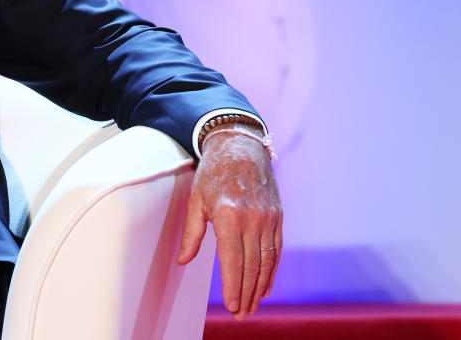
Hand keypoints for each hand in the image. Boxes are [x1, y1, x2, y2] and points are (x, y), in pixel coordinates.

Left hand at [176, 128, 281, 320]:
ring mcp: (268, 218)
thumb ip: (192, 233)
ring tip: (253, 305)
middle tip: (242, 313)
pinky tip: (266, 285)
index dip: (233, 286)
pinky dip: (272, 270)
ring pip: (267, 261)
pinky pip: (276, 249)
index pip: (233, 260)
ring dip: (260, 286)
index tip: (232, 306)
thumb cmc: (213, 173)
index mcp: (229, 215)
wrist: (240, 146)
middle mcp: (252, 218)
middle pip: (252, 265)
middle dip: (247, 293)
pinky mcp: (277, 217)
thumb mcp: (195, 200)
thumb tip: (183, 260)